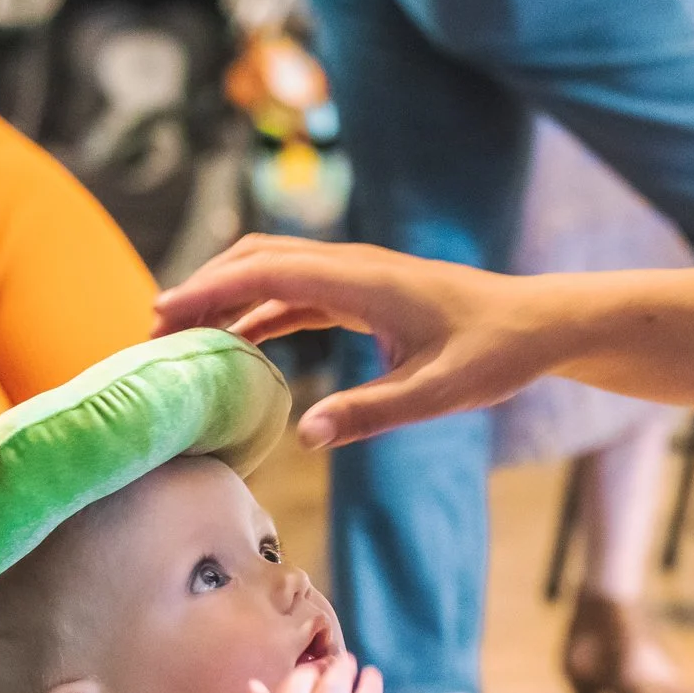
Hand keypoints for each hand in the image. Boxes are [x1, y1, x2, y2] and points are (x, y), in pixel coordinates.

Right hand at [152, 235, 565, 449]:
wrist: (539, 324)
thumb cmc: (496, 354)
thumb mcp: (439, 393)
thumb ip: (372, 413)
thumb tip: (306, 434)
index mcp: (364, 281)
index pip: (268, 271)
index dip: (210, 289)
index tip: (163, 314)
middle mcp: (353, 266)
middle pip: (258, 258)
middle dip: (203, 287)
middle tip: (155, 330)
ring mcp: (356, 275)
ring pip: (272, 270)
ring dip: (225, 296)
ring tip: (180, 336)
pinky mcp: (362, 292)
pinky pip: (295, 292)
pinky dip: (257, 310)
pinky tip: (234, 344)